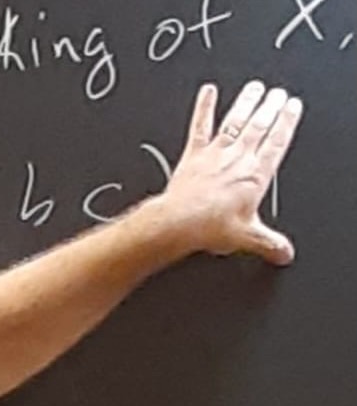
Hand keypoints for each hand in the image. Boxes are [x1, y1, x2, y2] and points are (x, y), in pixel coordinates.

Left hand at [158, 80, 303, 265]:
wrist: (178, 223)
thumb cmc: (209, 226)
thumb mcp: (248, 237)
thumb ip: (269, 243)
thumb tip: (284, 253)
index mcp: (255, 175)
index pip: (277, 142)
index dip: (286, 122)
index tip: (292, 106)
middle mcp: (237, 159)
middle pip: (258, 126)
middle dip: (270, 108)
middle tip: (277, 92)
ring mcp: (214, 155)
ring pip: (235, 122)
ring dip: (245, 103)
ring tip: (255, 88)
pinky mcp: (193, 156)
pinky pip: (199, 127)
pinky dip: (203, 108)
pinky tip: (208, 92)